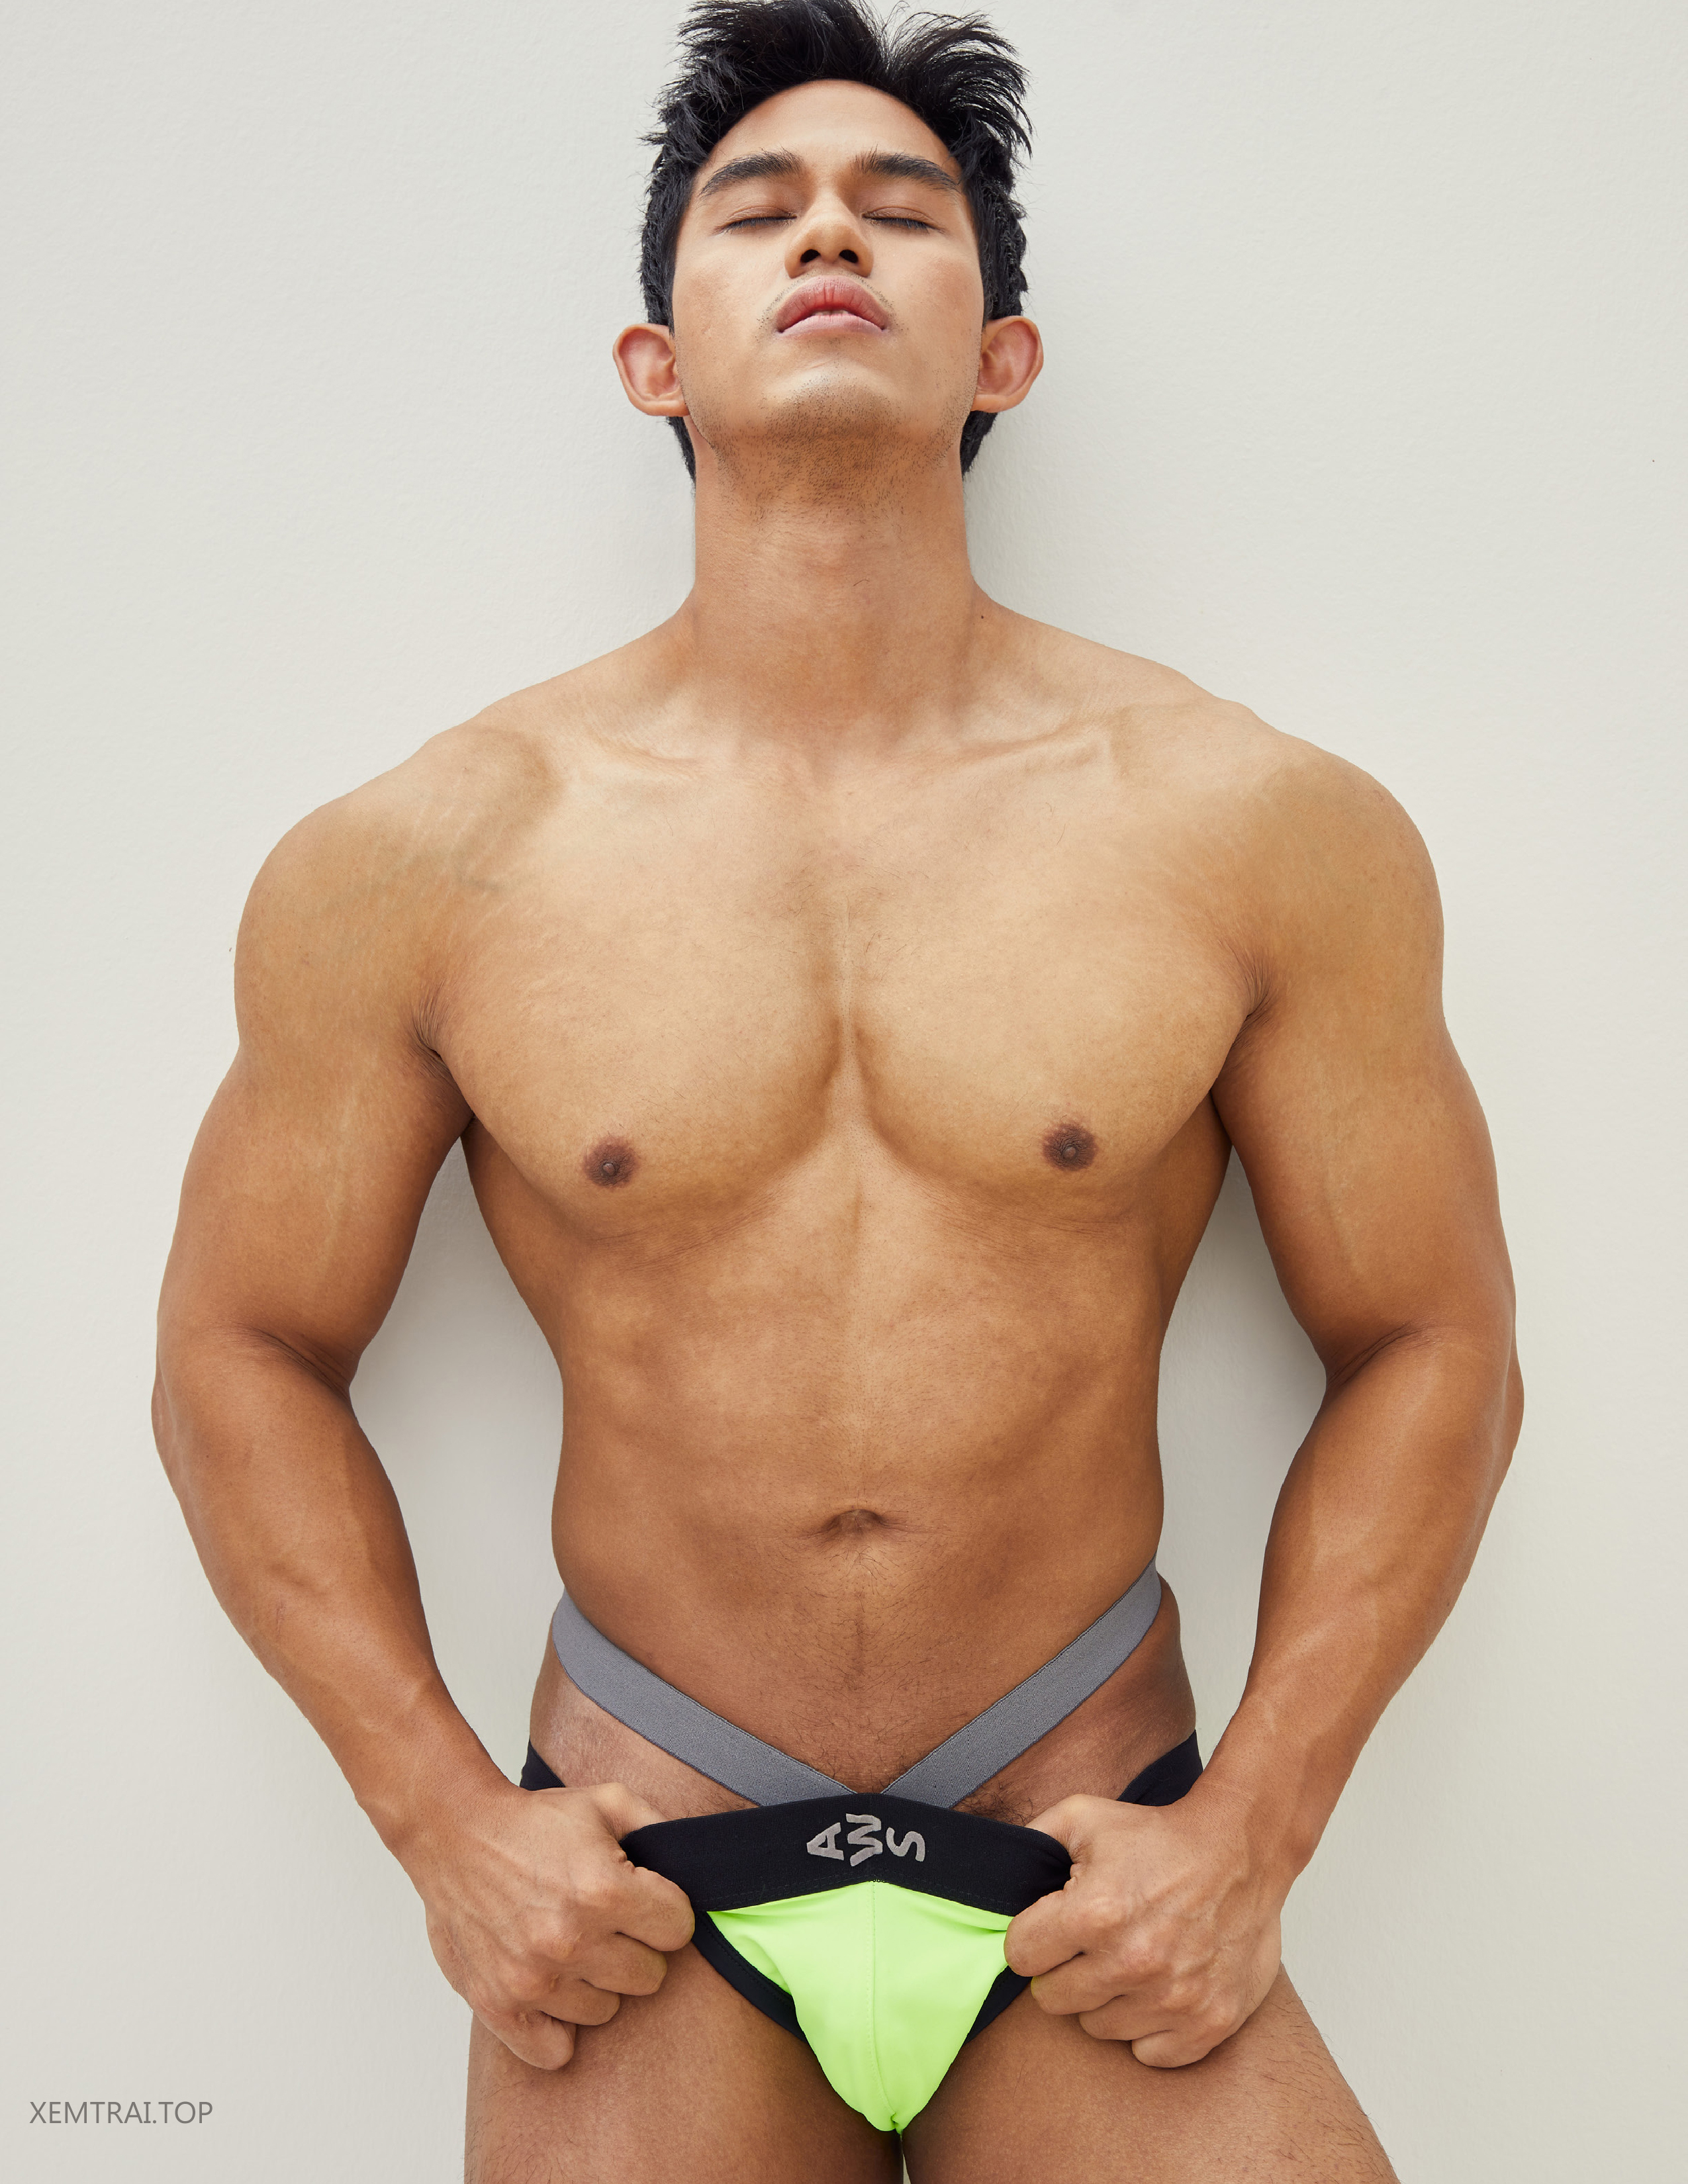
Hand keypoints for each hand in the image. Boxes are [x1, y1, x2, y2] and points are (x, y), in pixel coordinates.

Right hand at [410, 1778, 693, 2068]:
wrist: (454, 1833)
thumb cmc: (532, 1821)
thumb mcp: (606, 1801)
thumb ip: (659, 1826)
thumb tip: (700, 1856)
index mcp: (604, 1890)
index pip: (679, 1930)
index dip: (665, 1912)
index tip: (645, 1901)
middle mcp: (571, 1940)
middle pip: (649, 1976)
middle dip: (636, 1947)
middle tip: (607, 1923)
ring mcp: (534, 1979)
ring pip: (607, 2011)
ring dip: (596, 1982)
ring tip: (572, 1945)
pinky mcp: (499, 2004)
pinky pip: (554, 2051)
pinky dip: (557, 2026)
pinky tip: (552, 1987)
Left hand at [1005, 1784, 1283, 2066]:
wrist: (1241, 1850)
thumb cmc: (1161, 1837)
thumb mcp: (1083, 1817)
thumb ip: (1032, 1842)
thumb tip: (991, 1874)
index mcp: (1095, 1913)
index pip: (1020, 1956)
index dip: (1032, 1938)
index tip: (1053, 1927)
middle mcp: (1133, 1963)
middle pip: (1053, 2000)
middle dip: (1065, 1970)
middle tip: (1093, 1943)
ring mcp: (1173, 2000)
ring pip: (1099, 2028)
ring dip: (1107, 1999)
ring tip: (1130, 1958)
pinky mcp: (1207, 2024)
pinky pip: (1148, 2053)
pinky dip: (1149, 2028)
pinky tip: (1158, 1987)